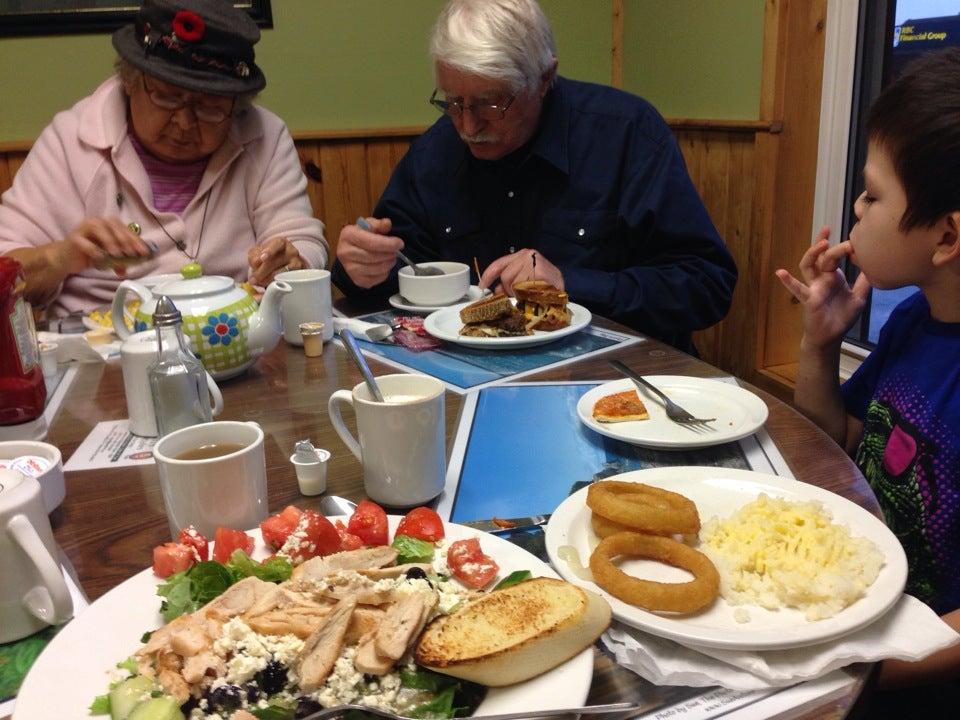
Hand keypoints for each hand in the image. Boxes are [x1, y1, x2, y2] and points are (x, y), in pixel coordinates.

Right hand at [55, 218, 150, 275]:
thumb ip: (120, 260)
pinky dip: (93, 250)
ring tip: (117, 254)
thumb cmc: (90, 255)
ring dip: (110, 241)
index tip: (144, 252)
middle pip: (113, 225)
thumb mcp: (109, 258)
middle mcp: (96, 223)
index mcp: (108, 225)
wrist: (67, 259)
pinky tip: (100, 258)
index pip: (124, 228)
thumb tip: (132, 267)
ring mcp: (83, 228)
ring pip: (98, 228)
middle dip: (125, 239)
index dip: (135, 239)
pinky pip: (84, 242)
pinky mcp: (74, 238)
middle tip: (132, 253)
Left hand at [248, 237, 305, 284]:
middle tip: (253, 280)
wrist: (286, 265)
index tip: (262, 258)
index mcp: (281, 243)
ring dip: (268, 280)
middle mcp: (291, 252)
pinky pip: (288, 282)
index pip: (277, 244)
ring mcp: (297, 264)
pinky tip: (271, 288)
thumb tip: (254, 265)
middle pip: (276, 262)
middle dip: (262, 272)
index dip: (269, 251)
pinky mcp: (300, 276)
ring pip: (282, 273)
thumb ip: (254, 258)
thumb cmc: (269, 259)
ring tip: (260, 283)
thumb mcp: (258, 254)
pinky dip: (278, 286)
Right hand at [336, 217, 403, 287]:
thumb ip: (379, 224)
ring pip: (377, 269)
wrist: (350, 251)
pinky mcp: (357, 280)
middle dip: (390, 254)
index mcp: (348, 235)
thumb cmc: (361, 237)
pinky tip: (384, 266)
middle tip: (396, 251)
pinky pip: (376, 279)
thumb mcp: (369, 226)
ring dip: (389, 263)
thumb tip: (387, 223)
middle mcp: (345, 253)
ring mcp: (350, 269)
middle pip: (374, 257)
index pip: (371, 242)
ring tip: (391, 257)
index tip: (400, 243)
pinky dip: (384, 273)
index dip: (389, 244)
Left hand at [479, 249, 563, 295]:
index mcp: (521, 255)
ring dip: (519, 293)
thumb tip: (494, 291)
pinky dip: (527, 294)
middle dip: (508, 289)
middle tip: (518, 295)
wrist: (564, 289)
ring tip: (529, 294)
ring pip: (515, 283)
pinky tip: (534, 294)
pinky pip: (525, 287)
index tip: (482, 286)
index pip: (499, 264)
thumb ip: (508, 282)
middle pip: (505, 276)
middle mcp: (527, 255)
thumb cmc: (544, 285)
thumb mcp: (523, 281)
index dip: (488, 276)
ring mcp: (535, 262)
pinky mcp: (541, 271)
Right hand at [775, 226, 871, 349]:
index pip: (835, 256)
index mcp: (834, 277)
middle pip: (822, 256)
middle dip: (825, 242)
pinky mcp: (809, 299)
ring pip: (808, 266)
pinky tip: (780, 272)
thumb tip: (875, 264)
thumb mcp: (859, 297)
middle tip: (830, 230)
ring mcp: (813, 287)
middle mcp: (822, 278)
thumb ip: (865, 281)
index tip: (854, 240)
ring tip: (821, 244)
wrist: (831, 336)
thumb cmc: (842, 317)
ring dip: (812, 253)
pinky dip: (788, 281)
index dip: (843, 247)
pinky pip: (797, 289)